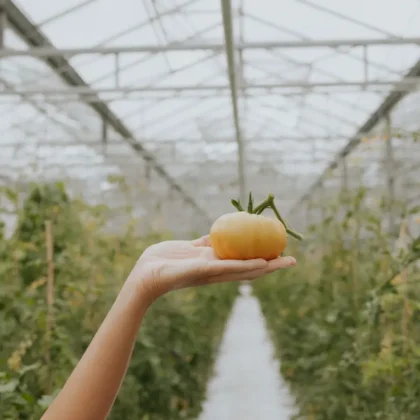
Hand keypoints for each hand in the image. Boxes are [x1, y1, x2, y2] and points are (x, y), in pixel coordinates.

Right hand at [127, 235, 295, 301]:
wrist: (147, 275)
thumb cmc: (171, 276)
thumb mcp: (198, 270)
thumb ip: (222, 266)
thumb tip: (256, 264)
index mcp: (222, 273)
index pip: (254, 269)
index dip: (273, 265)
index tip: (291, 259)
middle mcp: (218, 265)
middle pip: (248, 257)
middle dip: (267, 253)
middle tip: (284, 242)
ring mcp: (207, 257)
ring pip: (233, 246)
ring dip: (248, 241)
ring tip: (261, 231)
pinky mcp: (195, 249)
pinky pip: (214, 238)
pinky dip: (225, 231)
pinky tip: (233, 223)